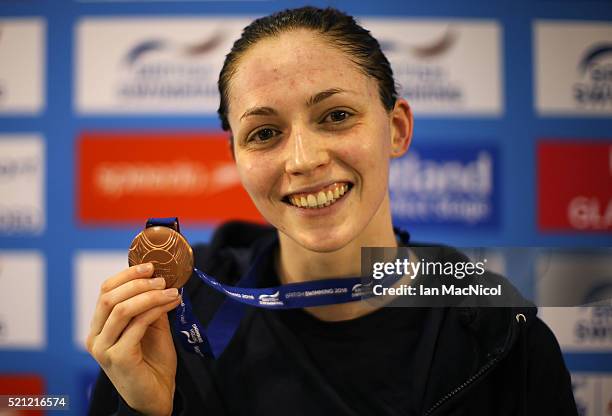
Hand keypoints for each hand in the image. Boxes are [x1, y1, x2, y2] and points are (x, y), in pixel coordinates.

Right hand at [86, 263, 180, 415]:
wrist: (156, 396)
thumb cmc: (153, 362)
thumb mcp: (150, 327)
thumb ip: (149, 306)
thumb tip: (160, 279)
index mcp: (99, 327)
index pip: (105, 291)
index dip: (127, 275)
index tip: (150, 266)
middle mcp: (96, 337)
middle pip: (109, 297)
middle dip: (138, 283)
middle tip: (162, 279)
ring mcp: (104, 349)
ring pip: (122, 309)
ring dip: (150, 295)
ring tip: (171, 291)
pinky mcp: (119, 358)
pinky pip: (137, 325)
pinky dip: (155, 310)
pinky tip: (171, 304)